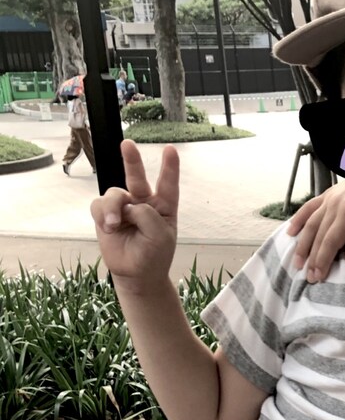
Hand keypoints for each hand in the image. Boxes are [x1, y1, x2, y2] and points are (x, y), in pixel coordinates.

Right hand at [90, 140, 177, 291]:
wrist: (136, 275)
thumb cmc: (153, 256)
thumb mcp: (160, 236)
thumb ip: (147, 215)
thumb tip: (126, 204)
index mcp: (163, 207)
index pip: (167, 185)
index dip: (169, 168)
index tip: (170, 150)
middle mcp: (143, 203)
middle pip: (137, 177)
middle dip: (132, 160)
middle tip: (127, 144)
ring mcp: (123, 208)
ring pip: (115, 194)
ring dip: (113, 207)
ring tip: (113, 223)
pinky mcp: (105, 215)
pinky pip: (99, 205)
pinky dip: (103, 214)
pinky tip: (109, 227)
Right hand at [287, 182, 344, 279]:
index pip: (331, 241)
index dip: (323, 260)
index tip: (318, 276)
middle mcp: (334, 205)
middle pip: (319, 235)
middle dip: (312, 257)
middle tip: (308, 276)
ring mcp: (328, 198)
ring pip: (310, 223)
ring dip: (302, 244)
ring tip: (297, 261)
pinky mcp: (326, 194)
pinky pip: (308, 208)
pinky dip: (298, 220)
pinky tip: (290, 232)